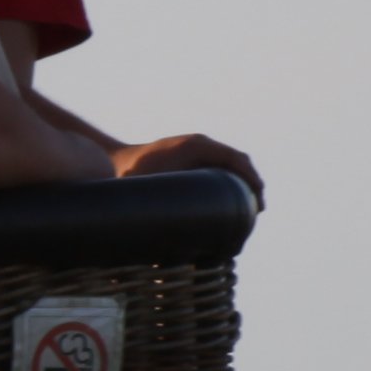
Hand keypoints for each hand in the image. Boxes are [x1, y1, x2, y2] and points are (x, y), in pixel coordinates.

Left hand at [109, 131, 262, 199]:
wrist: (112, 162)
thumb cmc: (132, 175)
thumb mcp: (157, 186)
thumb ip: (178, 199)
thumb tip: (202, 226)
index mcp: (197, 146)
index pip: (236, 159)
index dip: (252, 179)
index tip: (259, 203)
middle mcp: (199, 144)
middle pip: (237, 160)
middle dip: (251, 183)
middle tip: (257, 210)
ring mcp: (195, 149)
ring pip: (229, 163)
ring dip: (242, 182)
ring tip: (249, 207)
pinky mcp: (189, 157)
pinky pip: (217, 165)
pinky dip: (229, 179)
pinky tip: (230, 199)